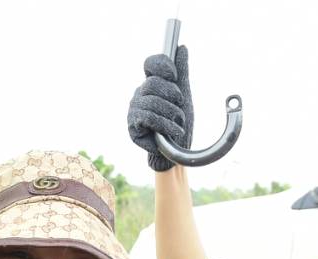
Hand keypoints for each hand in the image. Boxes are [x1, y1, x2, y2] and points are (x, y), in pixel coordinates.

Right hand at [127, 47, 193, 171]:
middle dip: (172, 96)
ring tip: (178, 125)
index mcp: (152, 84)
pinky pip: (147, 118)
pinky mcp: (132, 126)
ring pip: (152, 102)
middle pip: (153, 82)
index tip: (174, 75)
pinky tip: (174, 132)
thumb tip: (182, 48)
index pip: (151, 63)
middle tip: (180, 107)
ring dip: (171, 115)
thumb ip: (182, 73)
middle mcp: (140, 93)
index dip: (162, 65)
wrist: (177, 152)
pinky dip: (165, 125)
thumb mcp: (184, 97)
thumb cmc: (179, 124)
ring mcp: (134, 109)